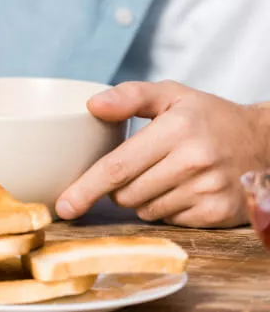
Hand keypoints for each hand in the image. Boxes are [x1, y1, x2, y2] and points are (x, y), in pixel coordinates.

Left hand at [55, 81, 269, 227]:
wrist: (263, 141)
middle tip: (137, 166)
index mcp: (176, 128)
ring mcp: (208, 190)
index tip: (64, 205)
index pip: (118, 166)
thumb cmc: (207, 116)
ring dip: (142, 197)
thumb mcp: (171, 94)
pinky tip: (183, 188)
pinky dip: (167, 208)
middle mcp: (194, 161)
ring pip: (145, 209)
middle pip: (126, 193)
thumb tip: (92, 106)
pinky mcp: (218, 213)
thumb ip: (130, 96)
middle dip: (118, 186)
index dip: (86, 188)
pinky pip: (169, 220)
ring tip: (165, 173)